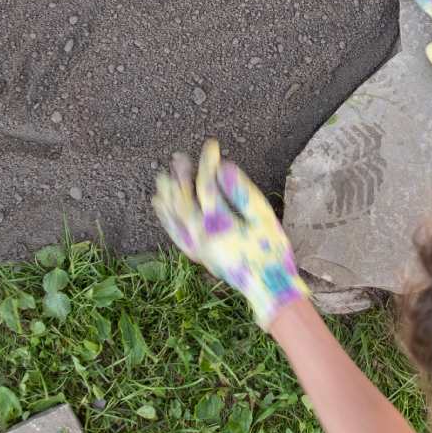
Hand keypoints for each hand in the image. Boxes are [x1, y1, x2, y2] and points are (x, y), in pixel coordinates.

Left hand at [152, 138, 308, 328]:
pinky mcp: (198, 254)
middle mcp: (202, 235)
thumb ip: (243, 193)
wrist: (267, 287)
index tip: (211, 145)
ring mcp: (197, 246)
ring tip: (161, 178)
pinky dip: (166, 218)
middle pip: (184, 200)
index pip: (207, 186)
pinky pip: (175, 233)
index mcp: (220, 224)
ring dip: (167, 195)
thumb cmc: (270, 251)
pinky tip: (161, 207)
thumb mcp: (264, 218)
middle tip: (179, 157)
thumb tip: (224, 168)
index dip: (208, 163)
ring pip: (174, 217)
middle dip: (181, 176)